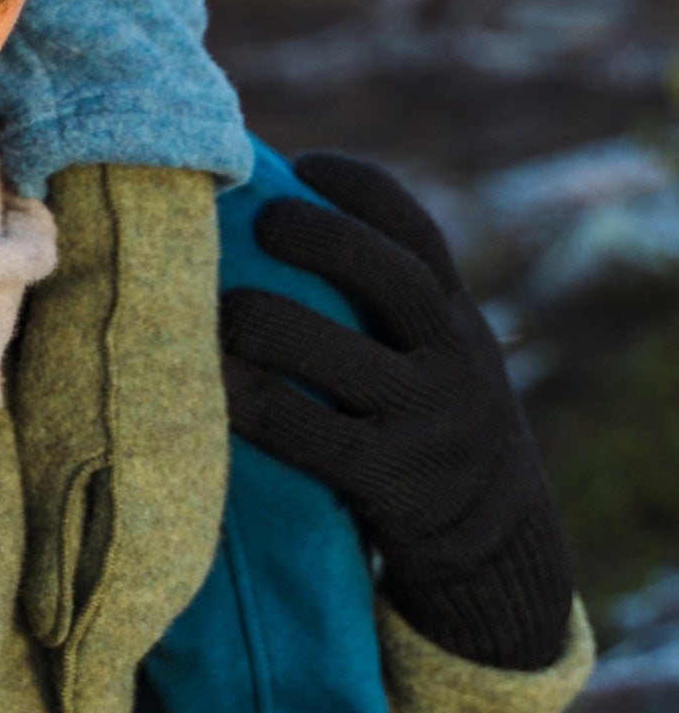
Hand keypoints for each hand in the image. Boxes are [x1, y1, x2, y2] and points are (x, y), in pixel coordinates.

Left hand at [220, 153, 573, 672]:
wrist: (497, 547)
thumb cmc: (427, 422)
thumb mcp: (434, 354)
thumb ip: (383, 303)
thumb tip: (271, 212)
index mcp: (459, 318)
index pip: (419, 234)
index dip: (363, 189)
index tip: (304, 164)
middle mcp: (457, 363)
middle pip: (396, 280)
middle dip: (325, 238)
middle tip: (262, 220)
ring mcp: (431, 426)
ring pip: (351, 361)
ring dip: (276, 325)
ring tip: (220, 308)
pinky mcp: (398, 488)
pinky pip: (319, 440)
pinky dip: (261, 407)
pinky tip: (215, 385)